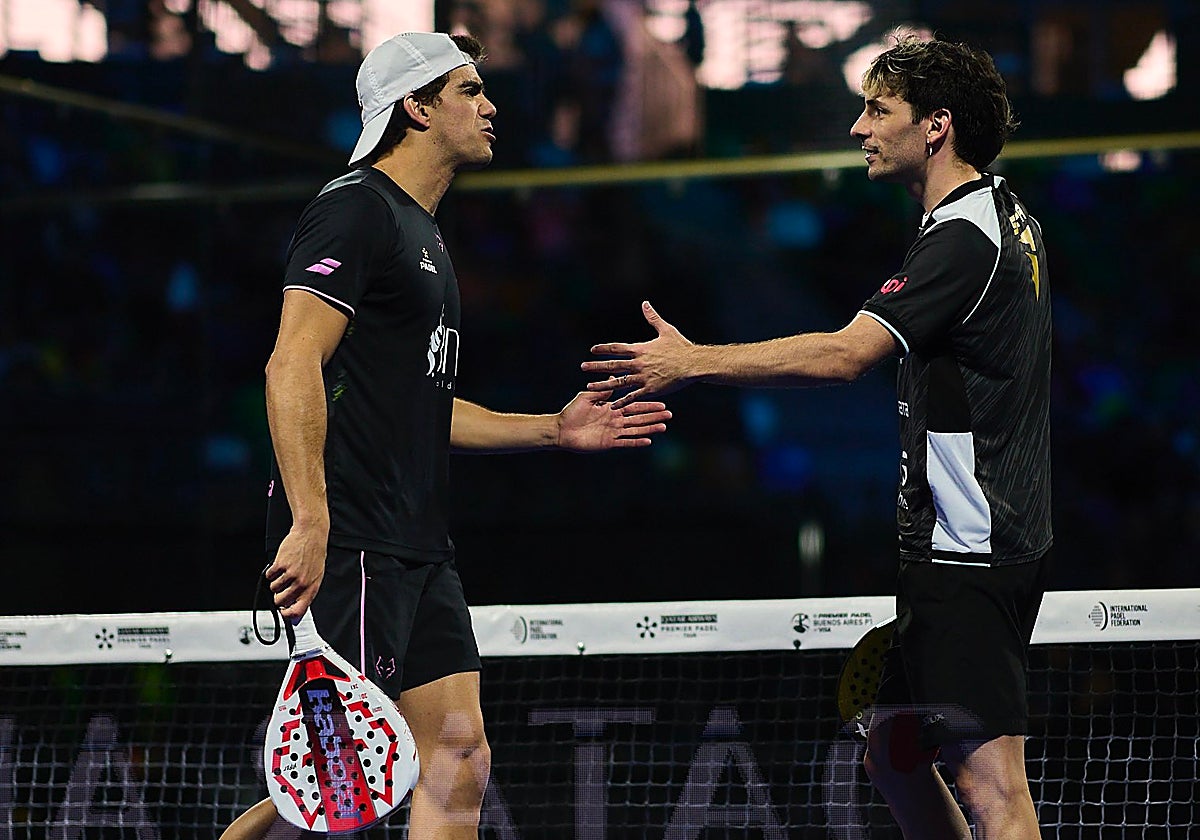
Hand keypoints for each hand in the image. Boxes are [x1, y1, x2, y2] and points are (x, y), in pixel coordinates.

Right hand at [266, 522, 327, 620]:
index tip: (283, 613)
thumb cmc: (315, 555)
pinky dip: (271, 572)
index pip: (298, 610)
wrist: (311, 534)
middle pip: (280, 601)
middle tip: (281, 588)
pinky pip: (269, 576)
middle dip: (278, 597)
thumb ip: (306, 592)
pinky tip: (280, 565)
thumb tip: (296, 608)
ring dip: (275, 582)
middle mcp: (301, 582)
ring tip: (284, 572)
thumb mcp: (316, 576)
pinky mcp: (281, 564)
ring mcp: (291, 573)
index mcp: (312, 587)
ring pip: (273, 588)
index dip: (287, 615)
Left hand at [557, 389, 670, 451]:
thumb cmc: (571, 412)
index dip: (647, 405)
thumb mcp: (587, 397)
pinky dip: (636, 442)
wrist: (560, 429)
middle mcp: (615, 421)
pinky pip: (625, 442)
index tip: (661, 402)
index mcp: (611, 409)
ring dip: (649, 428)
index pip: (633, 405)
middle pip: (638, 418)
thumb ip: (602, 391)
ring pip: (635, 430)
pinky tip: (648, 441)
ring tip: (663, 427)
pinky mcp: (608, 443)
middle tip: (669, 415)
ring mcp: (613, 432)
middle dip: (653, 416)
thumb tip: (612, 377)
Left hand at [581, 301, 695, 408]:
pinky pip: (633, 396)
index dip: (603, 349)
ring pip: (618, 382)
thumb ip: (653, 318)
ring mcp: (643, 378)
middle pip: (613, 365)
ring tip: (589, 387)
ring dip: (602, 384)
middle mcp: (639, 363)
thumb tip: (645, 304)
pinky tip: (612, 405)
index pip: (617, 348)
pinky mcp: (651, 389)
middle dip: (596, 366)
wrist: (693, 364)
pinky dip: (622, 401)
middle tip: (582, 367)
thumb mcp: (666, 330)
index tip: (592, 350)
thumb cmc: (681, 347)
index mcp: (641, 349)